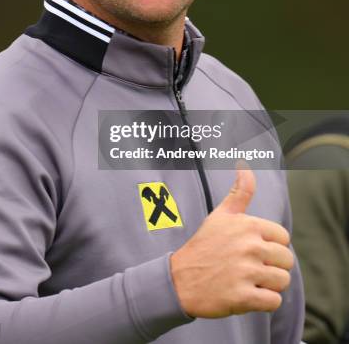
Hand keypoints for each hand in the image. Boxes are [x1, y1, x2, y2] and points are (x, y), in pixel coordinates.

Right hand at [170, 166, 293, 317]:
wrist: (180, 279)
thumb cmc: (204, 245)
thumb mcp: (221, 214)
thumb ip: (240, 191)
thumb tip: (244, 164)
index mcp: (248, 225)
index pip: (283, 237)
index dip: (270, 245)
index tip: (252, 250)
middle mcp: (249, 246)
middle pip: (286, 260)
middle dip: (272, 266)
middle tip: (250, 268)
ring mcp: (246, 272)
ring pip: (282, 281)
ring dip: (268, 285)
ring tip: (248, 281)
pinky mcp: (243, 297)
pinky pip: (274, 302)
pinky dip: (264, 302)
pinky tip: (248, 294)